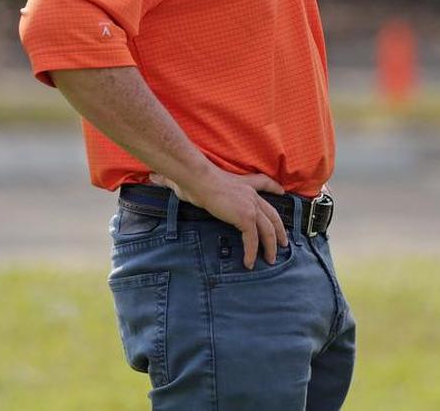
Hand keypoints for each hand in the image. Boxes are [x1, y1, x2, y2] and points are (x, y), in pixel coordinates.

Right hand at [149, 169, 287, 268]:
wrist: (197, 178)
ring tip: (272, 259)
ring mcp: (251, 205)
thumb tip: (155, 177)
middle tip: (284, 242)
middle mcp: (251, 194)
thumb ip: (180, 182)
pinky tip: (250, 263)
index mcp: (243, 183)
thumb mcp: (193, 180)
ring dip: (271, 246)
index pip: (264, 182)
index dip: (274, 188)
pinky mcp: (245, 217)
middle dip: (280, 229)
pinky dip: (252, 252)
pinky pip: (253, 240)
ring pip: (268, 230)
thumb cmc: (192, 178)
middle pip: (273, 213)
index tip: (282, 191)